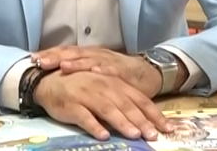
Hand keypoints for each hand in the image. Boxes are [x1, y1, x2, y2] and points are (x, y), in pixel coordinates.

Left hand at [33, 46, 162, 96]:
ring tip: (63, 65)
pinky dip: (104, 70)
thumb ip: (79, 71)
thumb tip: (56, 72)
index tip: (32, 58)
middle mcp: (96, 55)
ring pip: (91, 60)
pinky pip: (113, 70)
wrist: (146, 72)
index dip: (49, 54)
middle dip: (57, 56)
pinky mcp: (123, 71)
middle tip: (41, 60)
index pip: (65, 51)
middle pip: (74, 53)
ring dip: (77, 62)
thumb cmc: (117, 73)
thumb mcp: (94, 70)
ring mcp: (110, 61)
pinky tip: (95, 72)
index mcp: (88, 55)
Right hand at [33, 71, 173, 141]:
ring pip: (108, 110)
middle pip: (126, 105)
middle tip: (154, 135)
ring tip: (134, 135)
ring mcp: (87, 95)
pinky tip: (103, 135)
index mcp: (115, 83)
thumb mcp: (104, 89)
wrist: (49, 80)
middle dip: (142, 121)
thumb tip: (142, 120)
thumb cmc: (81, 85)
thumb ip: (122, 101)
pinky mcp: (72, 104)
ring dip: (122, 123)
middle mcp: (104, 87)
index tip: (167, 128)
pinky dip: (94, 126)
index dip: (154, 114)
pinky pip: (84, 116)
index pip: (139, 99)